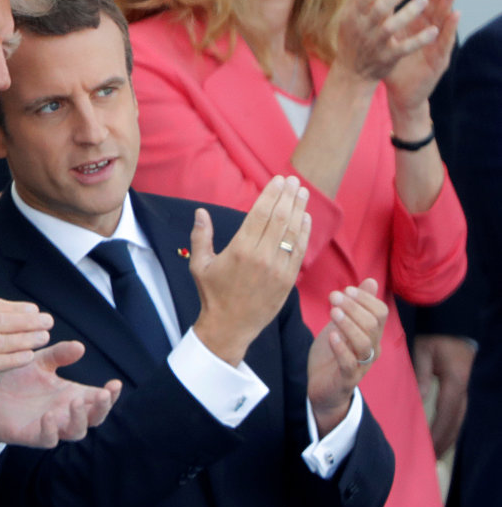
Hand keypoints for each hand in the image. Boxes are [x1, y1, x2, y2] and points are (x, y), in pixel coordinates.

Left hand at [0, 341, 121, 449]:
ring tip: (76, 402)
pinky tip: (49, 416)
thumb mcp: (39, 362)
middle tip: (104, 394)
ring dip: (80, 419)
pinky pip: (48, 439)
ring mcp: (51, 426)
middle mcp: (65, 413)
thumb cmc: (17, 382)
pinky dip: (51, 430)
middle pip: (94, 418)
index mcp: (71, 395)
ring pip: (75, 431)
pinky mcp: (32, 436)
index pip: (98, 398)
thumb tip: (80, 346)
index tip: (115, 383)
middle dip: (102, 408)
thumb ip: (58, 354)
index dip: (111, 394)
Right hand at [191, 175, 310, 364]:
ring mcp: (278, 269)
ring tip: (302, 193)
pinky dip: (305, 233)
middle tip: (294, 181)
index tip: (278, 180)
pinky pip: (300, 251)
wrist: (229, 327)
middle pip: (280, 218)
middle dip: (288, 196)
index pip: (261, 214)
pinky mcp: (288, 281)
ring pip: (293, 232)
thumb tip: (200, 212)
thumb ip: (201, 236)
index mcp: (239, 249)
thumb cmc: (212, 294)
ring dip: (299, 210)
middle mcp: (261, 257)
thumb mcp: (199, 265)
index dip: (272, 194)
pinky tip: (306, 218)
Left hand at [307, 278, 387, 436]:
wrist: (321, 388)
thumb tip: (371, 280)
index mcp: (372, 335)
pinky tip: (331, 336)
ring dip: (348, 324)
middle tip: (333, 296)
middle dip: (353, 307)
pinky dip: (341, 348)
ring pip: (364, 342)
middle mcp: (371, 349)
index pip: (381, 312)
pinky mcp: (347, 379)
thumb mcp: (341, 325)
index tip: (346, 289)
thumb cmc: (332, 354)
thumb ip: (355, 306)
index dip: (365, 299)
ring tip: (332, 312)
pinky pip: (350, 364)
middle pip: (373, 324)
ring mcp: (361, 365)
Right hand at [335, 0, 441, 83]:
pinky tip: (434, 30)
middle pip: (379, 7)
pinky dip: (419, 40)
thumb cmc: (353, 41)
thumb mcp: (349, 20)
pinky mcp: (387, 58)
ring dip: (409, 12)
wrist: (351, 74)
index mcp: (352, 17)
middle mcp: (362, 30)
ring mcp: (374, 45)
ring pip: (391, 27)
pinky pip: (405, 48)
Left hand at [384, 0, 459, 124]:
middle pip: (434, 9)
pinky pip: (445, 42)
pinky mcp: (439, 59)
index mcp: (413, 28)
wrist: (400, 94)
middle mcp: (426, 34)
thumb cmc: (390, 65)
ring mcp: (434, 46)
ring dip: (448, 5)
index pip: (420, 5)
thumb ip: (379, 21)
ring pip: (443, 22)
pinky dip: (450, 28)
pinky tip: (455, 15)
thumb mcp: (383, 41)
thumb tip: (368, 2)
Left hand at [413, 333, 473, 457]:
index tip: (429, 448)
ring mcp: (464, 388)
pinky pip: (458, 411)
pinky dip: (451, 425)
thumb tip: (420, 399)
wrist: (453, 324)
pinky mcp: (461, 386)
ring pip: (459, 418)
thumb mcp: (424, 351)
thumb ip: (422, 375)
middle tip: (432, 458)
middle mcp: (462, 388)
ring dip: (450, 435)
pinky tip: (444, 433)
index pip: (446, 414)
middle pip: (456, 421)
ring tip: (438, 452)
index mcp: (454, 382)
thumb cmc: (436, 336)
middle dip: (445, 440)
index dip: (438, 433)